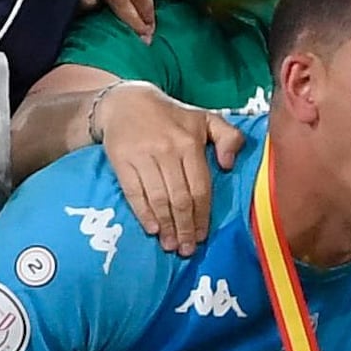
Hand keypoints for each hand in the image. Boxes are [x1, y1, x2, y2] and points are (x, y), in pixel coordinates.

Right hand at [95, 82, 240, 248]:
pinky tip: (152, 229)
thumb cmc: (172, 116)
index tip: (202, 237)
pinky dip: (143, 213)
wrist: (126, 101)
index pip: (200, 188)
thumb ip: (228, 137)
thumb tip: (229, 165)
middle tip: (187, 249)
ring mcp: (143, 156)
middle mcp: (167, 151)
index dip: (202, 216)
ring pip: (158, 198)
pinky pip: (134, 192)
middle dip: (185, 227)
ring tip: (170, 245)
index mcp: (190, 144)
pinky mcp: (121, 160)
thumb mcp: (205, 118)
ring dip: (166, 225)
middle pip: (180, 198)